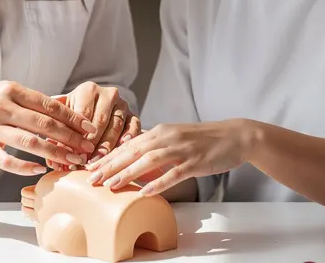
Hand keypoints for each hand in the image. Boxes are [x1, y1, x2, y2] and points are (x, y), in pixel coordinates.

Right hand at [0, 81, 96, 176]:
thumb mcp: (4, 91)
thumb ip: (31, 100)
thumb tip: (64, 104)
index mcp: (11, 91)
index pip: (49, 105)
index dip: (72, 118)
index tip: (89, 128)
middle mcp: (2, 107)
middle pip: (43, 124)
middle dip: (69, 138)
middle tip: (87, 148)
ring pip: (29, 142)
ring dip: (54, 153)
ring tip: (71, 161)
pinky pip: (6, 160)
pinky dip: (24, 166)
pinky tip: (39, 169)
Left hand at [45, 82, 139, 169]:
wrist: (94, 112)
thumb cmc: (73, 118)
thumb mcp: (63, 118)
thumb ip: (57, 131)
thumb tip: (53, 155)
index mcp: (88, 90)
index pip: (83, 113)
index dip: (77, 135)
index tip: (72, 154)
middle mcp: (107, 94)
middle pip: (101, 120)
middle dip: (93, 143)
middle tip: (87, 161)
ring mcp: (122, 104)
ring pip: (117, 125)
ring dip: (108, 144)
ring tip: (100, 160)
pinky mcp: (133, 114)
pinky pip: (134, 125)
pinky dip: (129, 136)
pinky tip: (123, 147)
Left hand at [86, 120, 251, 195]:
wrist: (235, 135)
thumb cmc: (203, 140)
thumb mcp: (174, 138)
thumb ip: (154, 147)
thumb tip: (133, 159)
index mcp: (160, 131)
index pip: (128, 144)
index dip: (108, 156)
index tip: (89, 167)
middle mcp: (167, 137)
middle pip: (133, 151)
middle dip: (110, 165)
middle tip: (91, 178)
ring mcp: (181, 149)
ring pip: (149, 161)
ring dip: (128, 173)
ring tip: (111, 185)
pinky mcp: (195, 161)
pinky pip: (173, 173)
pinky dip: (158, 183)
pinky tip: (144, 192)